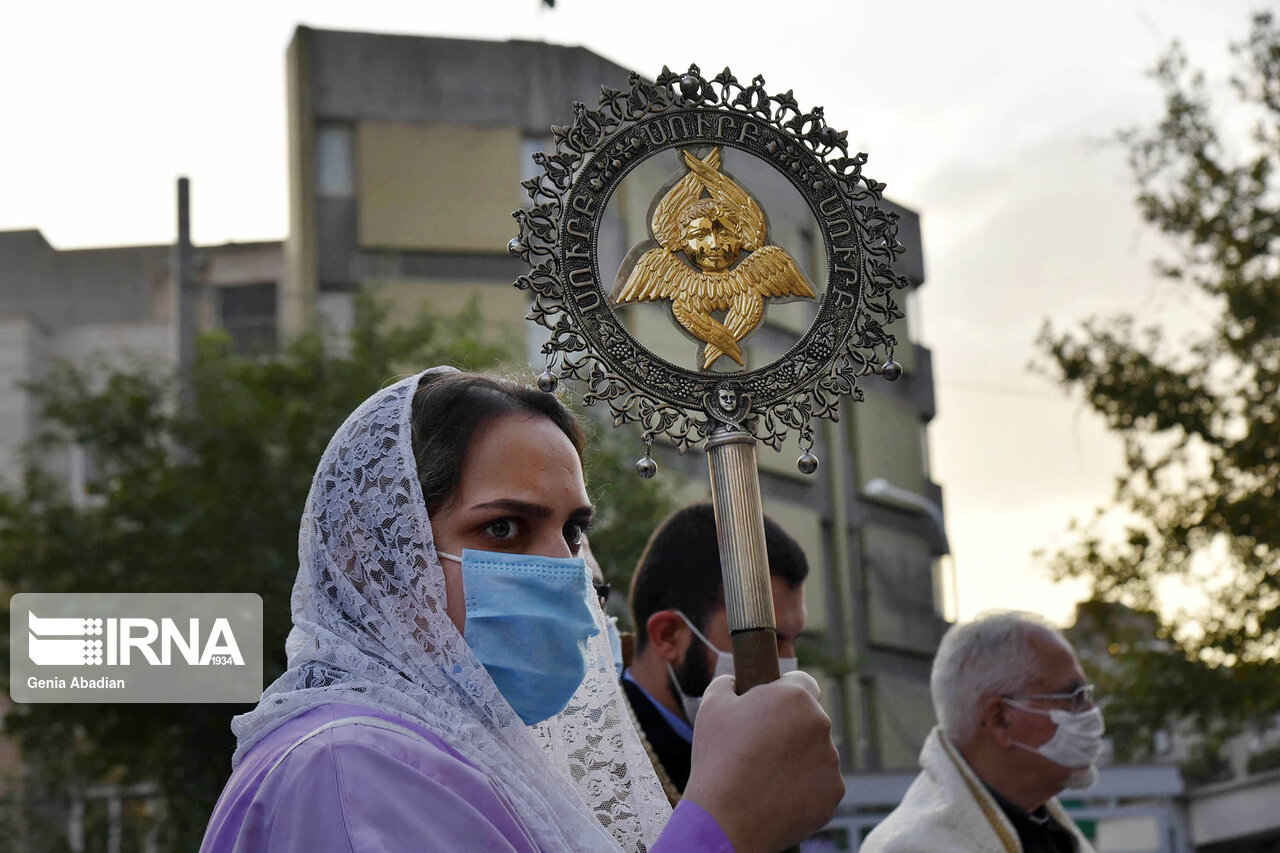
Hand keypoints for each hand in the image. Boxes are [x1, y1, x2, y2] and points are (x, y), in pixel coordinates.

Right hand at [683, 672, 843, 852]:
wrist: (726, 819)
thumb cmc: (717, 758)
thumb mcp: (712, 706)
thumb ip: (728, 683)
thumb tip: (734, 682)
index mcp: (795, 697)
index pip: (801, 682)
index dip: (783, 692)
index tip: (768, 708)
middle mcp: (821, 724)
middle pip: (809, 719)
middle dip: (789, 729)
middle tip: (759, 747)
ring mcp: (831, 761)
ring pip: (815, 753)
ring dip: (797, 759)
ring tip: (764, 776)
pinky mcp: (833, 793)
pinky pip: (819, 784)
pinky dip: (803, 788)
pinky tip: (776, 796)